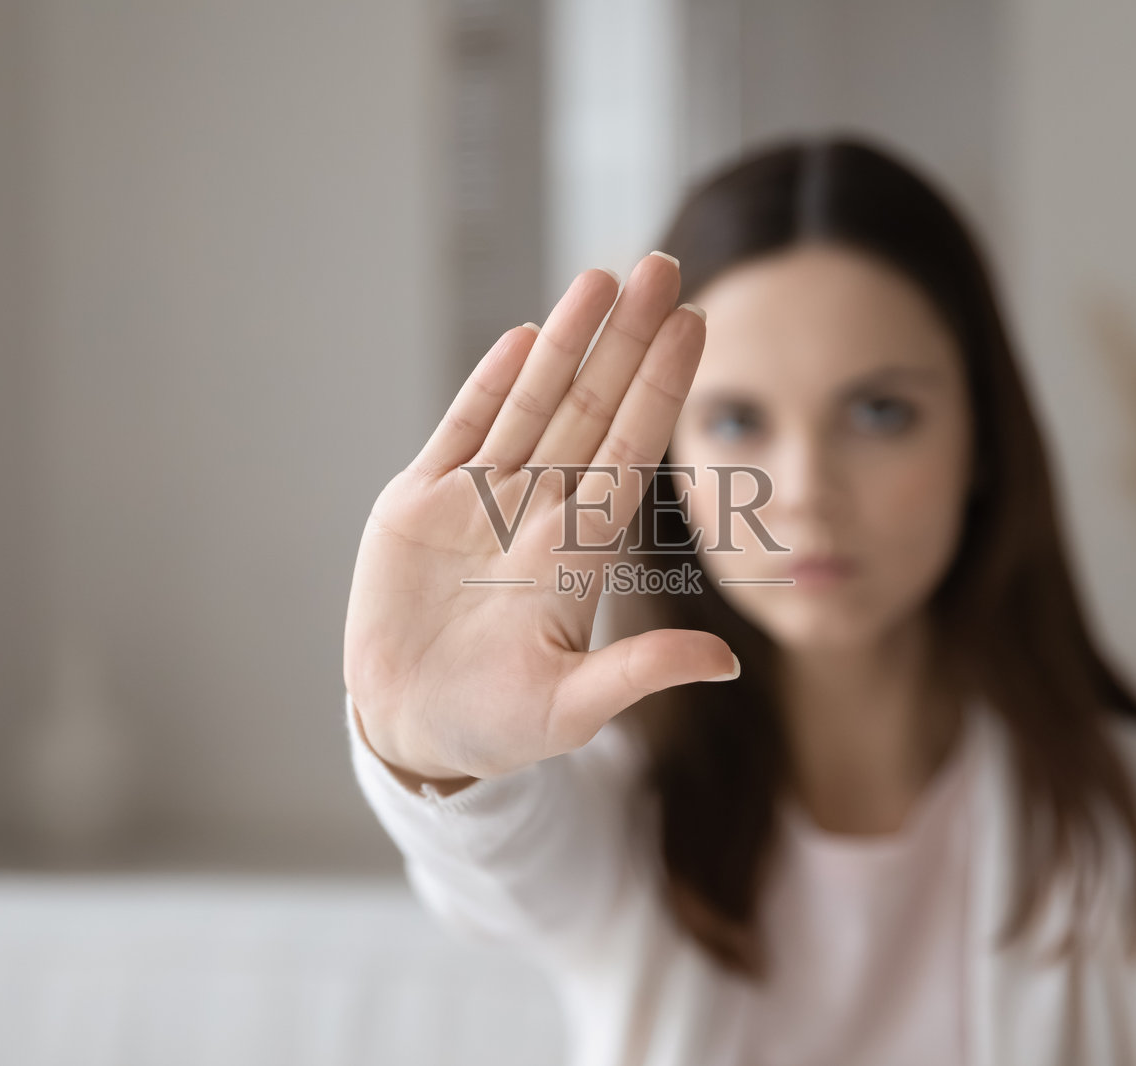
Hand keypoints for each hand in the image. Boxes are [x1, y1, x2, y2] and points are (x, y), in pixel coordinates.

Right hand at [343, 252, 738, 783]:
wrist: (410, 730)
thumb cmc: (495, 727)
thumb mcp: (570, 709)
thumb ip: (640, 675)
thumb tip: (725, 663)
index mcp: (575, 555)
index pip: (629, 453)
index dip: (661, 390)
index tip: (695, 326)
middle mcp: (535, 514)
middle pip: (591, 410)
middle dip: (626, 340)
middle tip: (663, 266)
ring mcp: (477, 504)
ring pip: (531, 404)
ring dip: (564, 342)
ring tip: (599, 279)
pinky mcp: (418, 506)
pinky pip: (461, 431)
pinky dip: (489, 385)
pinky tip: (524, 336)